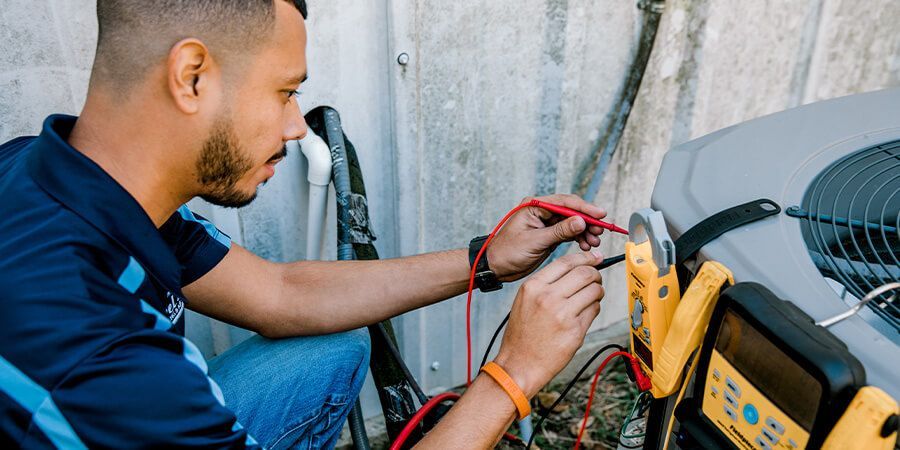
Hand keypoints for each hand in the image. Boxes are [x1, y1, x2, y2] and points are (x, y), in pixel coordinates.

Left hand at [487, 194, 606, 280]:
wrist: (496, 267)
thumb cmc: (507, 252)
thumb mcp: (535, 241)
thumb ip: (559, 231)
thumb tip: (580, 221)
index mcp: (534, 206)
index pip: (564, 202)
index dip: (584, 208)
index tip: (600, 214)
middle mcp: (541, 212)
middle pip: (571, 211)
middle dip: (587, 221)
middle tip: (600, 231)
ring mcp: (546, 223)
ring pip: (572, 223)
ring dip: (585, 232)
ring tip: (594, 243)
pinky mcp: (549, 235)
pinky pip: (568, 233)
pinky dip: (578, 239)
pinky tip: (586, 246)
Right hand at [492, 251, 604, 397]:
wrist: (519, 364)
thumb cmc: (522, 334)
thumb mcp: (525, 300)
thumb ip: (547, 284)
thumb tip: (575, 269)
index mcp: (533, 286)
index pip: (566, 262)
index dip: (585, 258)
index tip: (595, 258)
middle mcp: (548, 297)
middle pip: (585, 273)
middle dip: (596, 274)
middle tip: (596, 279)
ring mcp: (562, 314)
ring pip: (594, 290)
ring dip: (598, 292)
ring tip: (592, 297)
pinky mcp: (575, 331)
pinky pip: (594, 310)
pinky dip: (594, 309)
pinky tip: (585, 314)